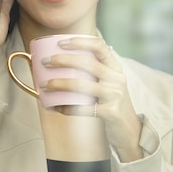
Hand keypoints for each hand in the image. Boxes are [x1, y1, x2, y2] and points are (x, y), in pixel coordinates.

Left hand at [45, 37, 142, 161]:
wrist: (128, 129)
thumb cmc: (111, 103)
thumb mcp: (108, 83)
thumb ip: (93, 72)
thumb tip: (61, 62)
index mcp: (115, 68)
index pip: (99, 46)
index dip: (80, 41)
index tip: (61, 42)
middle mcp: (117, 79)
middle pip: (87, 63)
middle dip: (63, 60)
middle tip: (45, 62)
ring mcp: (115, 95)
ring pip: (81, 85)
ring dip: (59, 84)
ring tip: (44, 85)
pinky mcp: (111, 112)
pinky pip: (82, 108)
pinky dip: (65, 107)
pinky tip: (54, 106)